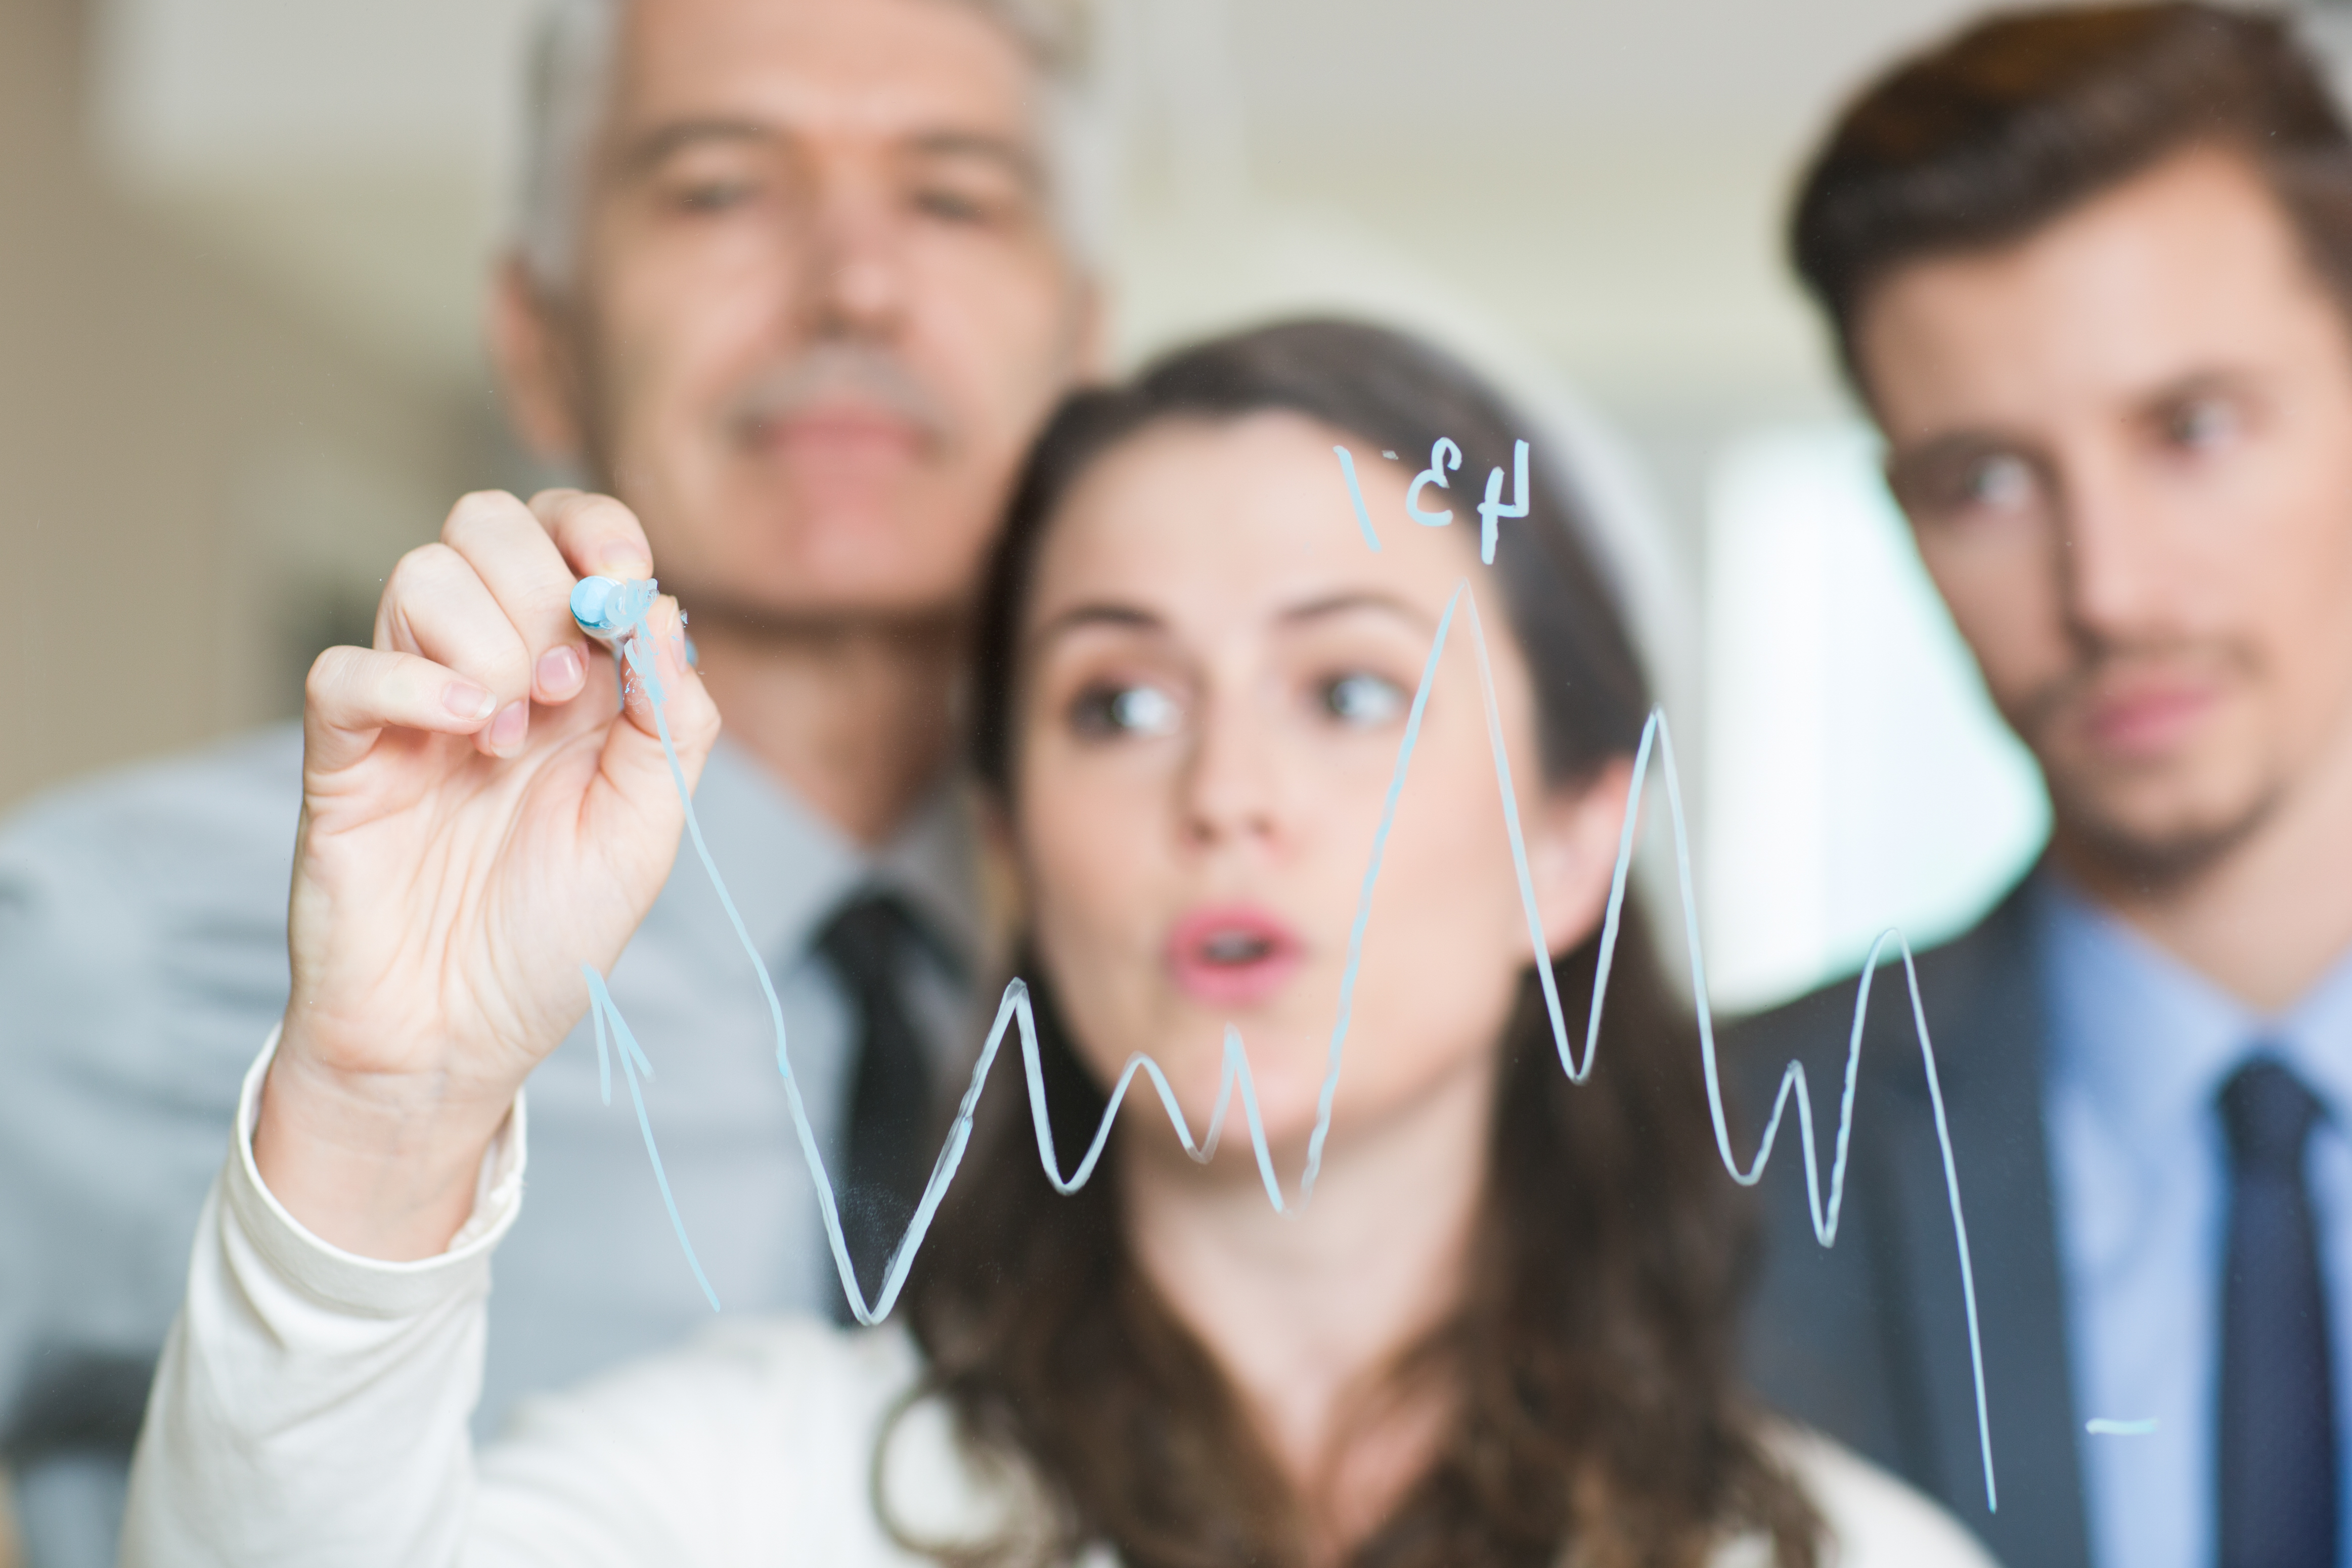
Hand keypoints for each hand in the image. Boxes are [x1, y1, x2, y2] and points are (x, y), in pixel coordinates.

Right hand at [255, 490, 719, 1259]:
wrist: (456, 1038)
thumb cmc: (550, 938)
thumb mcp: (646, 830)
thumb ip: (668, 721)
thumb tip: (663, 611)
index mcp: (573, 677)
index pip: (568, 535)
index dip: (594, 526)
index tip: (621, 571)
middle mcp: (489, 670)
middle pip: (486, 523)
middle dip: (538, 581)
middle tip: (559, 686)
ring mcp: (410, 705)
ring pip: (418, 573)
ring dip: (482, 640)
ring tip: (506, 738)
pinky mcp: (342, 752)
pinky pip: (346, 666)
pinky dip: (410, 684)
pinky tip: (463, 735)